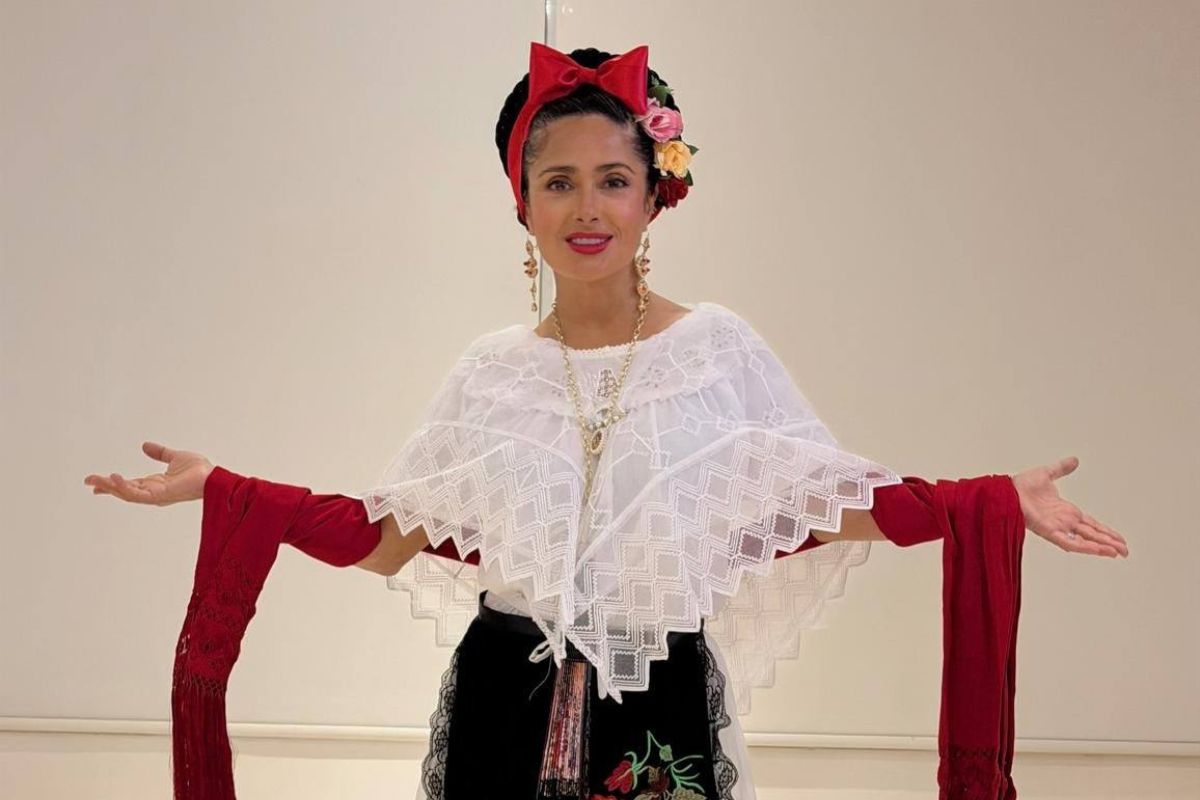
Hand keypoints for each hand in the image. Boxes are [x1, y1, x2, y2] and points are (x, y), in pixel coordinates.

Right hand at [84, 441, 213, 506]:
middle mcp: (153, 492)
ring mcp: (156, 496)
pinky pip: (138, 494)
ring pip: (127, 494)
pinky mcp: (160, 495)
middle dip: (105, 486)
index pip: (129, 485)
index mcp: (154, 484)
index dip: (112, 483)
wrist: (213, 477)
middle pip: (124, 491)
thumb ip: (159, 453)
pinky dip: (124, 487)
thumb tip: (144, 445)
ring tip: (95, 479)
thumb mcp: (175, 457)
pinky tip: (114, 478)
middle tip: (88, 480)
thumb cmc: (200, 470)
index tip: (94, 482)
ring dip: (110, 487)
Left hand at [1012, 456, 1128, 557]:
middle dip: (1109, 542)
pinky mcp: (1049, 531)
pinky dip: (1085, 547)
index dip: (1105, 531)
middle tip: (1126, 550)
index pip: (1091, 524)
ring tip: (1119, 553)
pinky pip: (1070, 542)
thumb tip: (1075, 460)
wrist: (1005, 490)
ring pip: (1085, 541)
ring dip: (1102, 547)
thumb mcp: (1047, 473)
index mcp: (1065, 511)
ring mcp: (1057, 528)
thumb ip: (1061, 468)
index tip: (1119, 538)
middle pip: (1092, 534)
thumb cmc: (1021, 485)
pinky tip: (1099, 551)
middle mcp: (1064, 521)